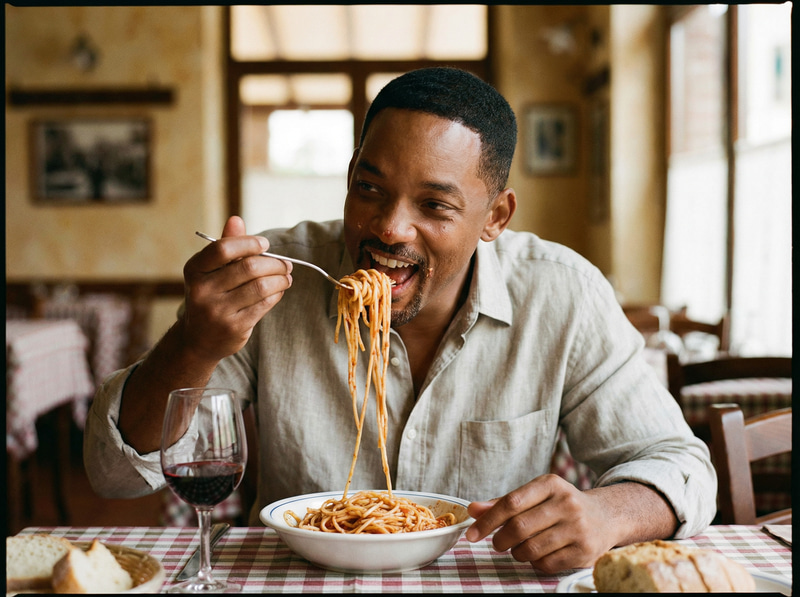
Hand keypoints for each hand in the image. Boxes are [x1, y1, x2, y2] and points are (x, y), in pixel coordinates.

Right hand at [179, 215, 292, 363]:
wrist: (198, 340)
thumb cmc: (210, 296)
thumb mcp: (210, 271)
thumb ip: (226, 246)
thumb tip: (236, 219)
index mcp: (195, 269)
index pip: (223, 248)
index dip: (249, 243)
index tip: (265, 244)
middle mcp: (202, 290)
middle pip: (248, 267)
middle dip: (274, 263)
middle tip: (286, 264)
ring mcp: (217, 311)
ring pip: (260, 287)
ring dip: (280, 279)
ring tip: (287, 277)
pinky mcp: (233, 327)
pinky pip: (264, 304)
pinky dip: (277, 294)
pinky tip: (279, 291)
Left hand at [465, 475, 620, 573]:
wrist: (606, 517)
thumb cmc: (561, 505)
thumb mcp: (536, 495)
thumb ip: (504, 503)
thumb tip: (473, 510)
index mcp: (550, 484)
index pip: (511, 503)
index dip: (487, 521)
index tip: (471, 534)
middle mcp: (566, 503)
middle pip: (519, 527)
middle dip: (500, 539)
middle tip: (497, 543)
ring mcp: (577, 528)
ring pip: (530, 549)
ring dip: (516, 553)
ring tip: (519, 548)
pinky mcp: (584, 552)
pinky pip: (546, 564)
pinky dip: (534, 563)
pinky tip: (538, 554)